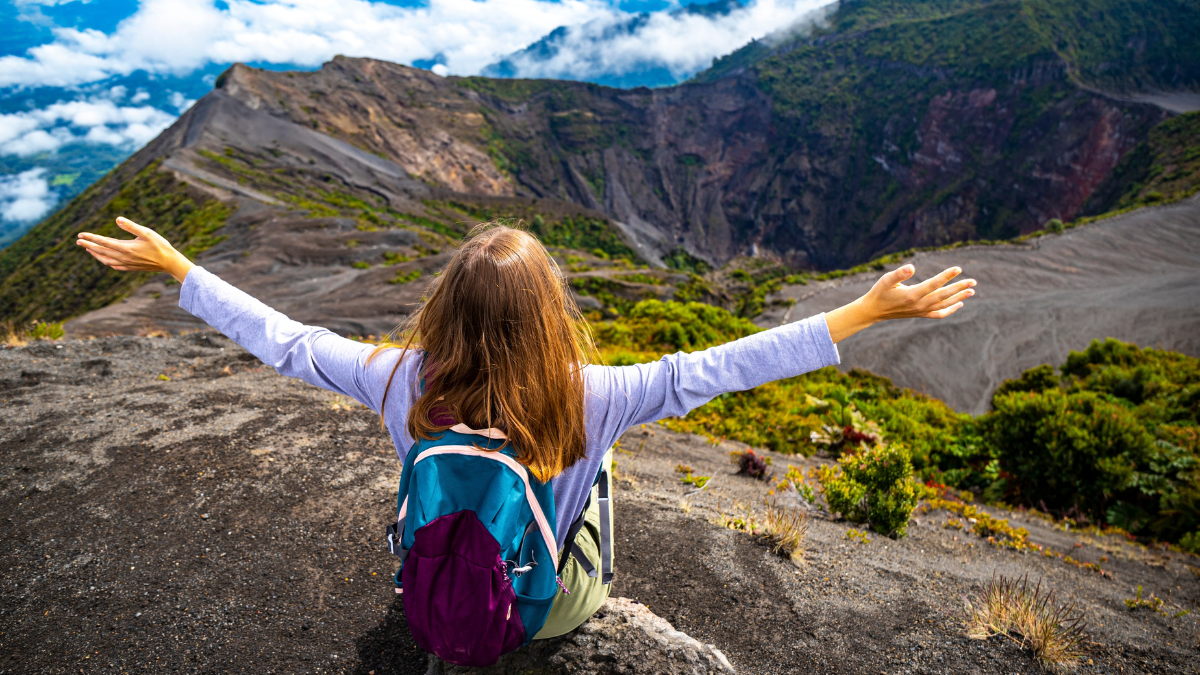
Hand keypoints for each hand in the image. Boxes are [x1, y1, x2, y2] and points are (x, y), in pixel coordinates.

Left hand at [76, 217, 193, 282]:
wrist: (169, 263)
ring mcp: (127, 264)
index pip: (103, 242)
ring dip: (95, 254)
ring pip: (105, 260)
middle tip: (78, 241)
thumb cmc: (160, 245)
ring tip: (88, 250)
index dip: (91, 238)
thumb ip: (131, 226)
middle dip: (88, 246)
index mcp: (126, 247)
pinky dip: (106, 262)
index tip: (80, 235)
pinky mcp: (131, 268)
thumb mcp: (147, 232)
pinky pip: (114, 266)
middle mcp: (124, 257)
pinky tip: (104, 260)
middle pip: (101, 251)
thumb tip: (117, 219)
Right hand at [824, 264, 975, 342]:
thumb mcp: (886, 280)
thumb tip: (912, 266)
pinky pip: (939, 314)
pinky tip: (960, 304)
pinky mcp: (920, 314)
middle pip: (943, 296)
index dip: (946, 276)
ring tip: (972, 291)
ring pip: (944, 305)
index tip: (958, 268)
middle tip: (973, 281)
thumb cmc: (879, 292)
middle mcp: (918, 305)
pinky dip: (950, 310)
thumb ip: (899, 273)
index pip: (933, 284)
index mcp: (911, 295)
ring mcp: (920, 311)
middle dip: (959, 288)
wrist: (873, 311)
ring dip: (959, 298)